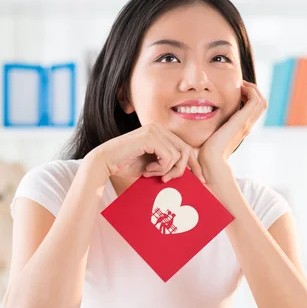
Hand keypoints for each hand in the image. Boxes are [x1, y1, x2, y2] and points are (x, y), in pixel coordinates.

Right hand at [90, 122, 205, 182]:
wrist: (105, 162)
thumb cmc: (126, 166)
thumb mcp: (152, 165)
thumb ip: (168, 164)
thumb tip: (190, 173)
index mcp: (161, 132)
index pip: (185, 147)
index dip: (194, 164)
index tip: (201, 179)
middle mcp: (159, 127)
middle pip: (186, 150)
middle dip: (181, 169)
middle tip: (167, 180)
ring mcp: (155, 130)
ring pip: (178, 155)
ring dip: (166, 170)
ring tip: (151, 173)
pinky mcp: (151, 136)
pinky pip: (169, 156)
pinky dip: (160, 168)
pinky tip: (147, 169)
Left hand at [198, 81, 266, 175]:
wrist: (211, 161)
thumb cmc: (206, 152)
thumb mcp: (211, 135)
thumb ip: (211, 128)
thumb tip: (198, 121)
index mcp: (241, 128)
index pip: (254, 109)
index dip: (248, 96)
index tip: (236, 90)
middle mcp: (247, 125)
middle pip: (262, 103)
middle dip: (252, 90)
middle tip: (239, 85)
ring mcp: (246, 123)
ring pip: (262, 101)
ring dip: (252, 89)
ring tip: (240, 85)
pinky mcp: (243, 120)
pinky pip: (255, 100)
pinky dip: (250, 90)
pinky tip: (238, 89)